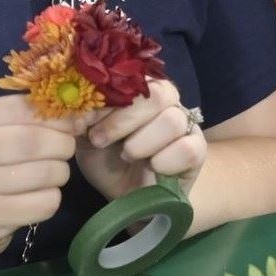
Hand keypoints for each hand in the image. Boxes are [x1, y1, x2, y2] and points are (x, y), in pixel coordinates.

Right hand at [0, 96, 76, 269]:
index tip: (69, 123)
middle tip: (65, 152)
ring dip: (60, 174)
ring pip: (46, 172)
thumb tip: (70, 115)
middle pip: (37, 140)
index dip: (55, 115)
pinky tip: (37, 200)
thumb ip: (14, 123)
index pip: (23, 108)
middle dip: (63, 144)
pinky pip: (43, 203)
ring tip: (50, 177)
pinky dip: (51, 200)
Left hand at [74, 78, 206, 201]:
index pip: (130, 79)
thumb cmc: (107, 159)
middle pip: (156, 95)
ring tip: (126, 155)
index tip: (84, 121)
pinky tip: (152, 168)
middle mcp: (167, 99)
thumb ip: (82, 119)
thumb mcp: (86, 137)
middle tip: (100, 140)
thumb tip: (77, 109)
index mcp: (139, 88)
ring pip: (172, 121)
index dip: (106, 99)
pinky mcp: (197, 150)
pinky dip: (164, 161)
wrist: (128, 196)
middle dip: (122, 121)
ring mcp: (185, 124)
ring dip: (142, 143)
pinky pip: (188, 149)